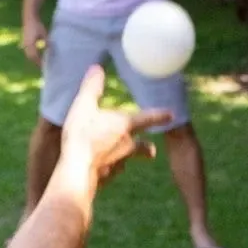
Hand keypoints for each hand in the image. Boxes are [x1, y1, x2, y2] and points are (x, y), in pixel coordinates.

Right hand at [22, 15, 47, 65]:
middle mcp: (26, 45)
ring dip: (33, 59)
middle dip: (36, 62)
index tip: (44, 65)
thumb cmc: (37, 25)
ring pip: (28, 55)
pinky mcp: (24, 42)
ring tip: (39, 62)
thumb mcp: (43, 33)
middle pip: (31, 57)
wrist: (29, 18)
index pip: (35, 56)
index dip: (39, 62)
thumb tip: (49, 49)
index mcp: (31, 44)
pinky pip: (27, 51)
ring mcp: (24, 43)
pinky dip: (31, 54)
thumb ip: (46, 42)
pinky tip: (36, 55)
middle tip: (42, 66)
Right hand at [59, 65, 170, 184]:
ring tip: (122, 162)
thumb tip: (97, 68)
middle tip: (152, 151)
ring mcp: (118, 164)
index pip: (148, 118)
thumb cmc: (81, 135)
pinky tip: (101, 170)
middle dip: (147, 149)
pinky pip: (111, 173)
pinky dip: (108, 171)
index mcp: (125, 126)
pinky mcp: (107, 179)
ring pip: (126, 162)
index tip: (171, 115)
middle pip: (142, 147)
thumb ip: (91, 87)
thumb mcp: (83, 105)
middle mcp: (127, 146)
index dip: (160, 115)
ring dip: (126, 160)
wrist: (76, 171)